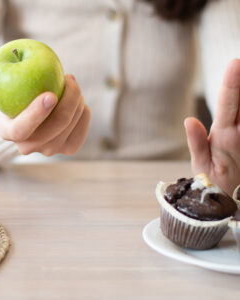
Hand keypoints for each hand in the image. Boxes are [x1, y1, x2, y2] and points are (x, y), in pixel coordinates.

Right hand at [0, 74, 90, 155]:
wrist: (31, 117)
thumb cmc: (13, 100)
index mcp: (10, 133)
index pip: (22, 130)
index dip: (36, 114)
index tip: (50, 94)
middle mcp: (30, 147)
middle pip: (55, 127)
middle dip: (68, 100)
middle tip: (70, 78)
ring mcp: (51, 150)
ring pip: (71, 127)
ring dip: (77, 103)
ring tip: (73, 86)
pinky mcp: (69, 149)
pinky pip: (82, 131)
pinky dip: (84, 114)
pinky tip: (80, 103)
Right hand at [184, 59, 239, 195]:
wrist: (233, 201)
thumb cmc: (213, 183)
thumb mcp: (200, 167)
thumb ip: (196, 143)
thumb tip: (189, 120)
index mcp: (224, 137)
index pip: (227, 105)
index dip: (231, 84)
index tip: (235, 63)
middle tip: (239, 64)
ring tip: (237, 76)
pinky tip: (237, 106)